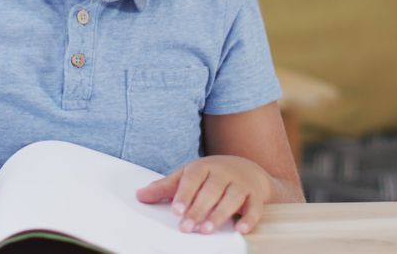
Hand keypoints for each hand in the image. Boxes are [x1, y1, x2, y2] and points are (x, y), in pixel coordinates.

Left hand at [135, 155, 273, 234]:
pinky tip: (240, 229)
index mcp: (203, 167)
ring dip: (219, 214)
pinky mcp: (255, 196)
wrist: (247, 169)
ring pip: (231, 198)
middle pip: (211, 190)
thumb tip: (140, 196)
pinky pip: (254, 208)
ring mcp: (240, 184)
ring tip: (206, 230)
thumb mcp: (188, 176)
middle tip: (187, 227)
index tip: (176, 210)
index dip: (184, 194)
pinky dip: (249, 218)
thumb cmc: (211, 176)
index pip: (192, 179)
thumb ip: (166, 187)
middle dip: (198, 209)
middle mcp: (223, 173)